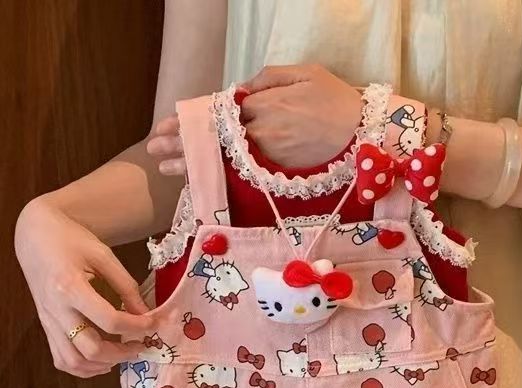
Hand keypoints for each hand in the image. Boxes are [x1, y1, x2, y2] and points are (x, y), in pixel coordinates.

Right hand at [14, 198, 149, 377]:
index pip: (109, 320)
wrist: (35, 236)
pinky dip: (84, 368)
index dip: (137, 327)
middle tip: (140, 345)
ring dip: (102, 365)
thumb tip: (146, 315)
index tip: (153, 324)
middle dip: (121, 353)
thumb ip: (126, 286)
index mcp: (70, 287)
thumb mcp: (103, 255)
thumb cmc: (71, 240)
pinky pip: (61, 359)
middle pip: (90, 349)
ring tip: (123, 354)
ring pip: (73, 362)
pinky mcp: (46, 328)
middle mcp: (56, 310)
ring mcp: (48, 322)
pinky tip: (102, 359)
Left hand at [147, 64, 362, 173]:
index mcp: (266, 104)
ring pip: (222, 160)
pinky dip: (218, 178)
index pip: (218, 113)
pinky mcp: (278, 174)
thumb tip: (240, 90)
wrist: (366, 134)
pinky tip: (199, 180)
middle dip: (181, 143)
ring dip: (191, 164)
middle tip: (155, 147)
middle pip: (214, 139)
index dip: (190, 120)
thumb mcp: (306, 73)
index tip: (167, 124)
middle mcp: (263, 133)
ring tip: (166, 166)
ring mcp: (269, 156)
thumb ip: (269, 78)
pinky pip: (241, 176)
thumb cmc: (338, 100)